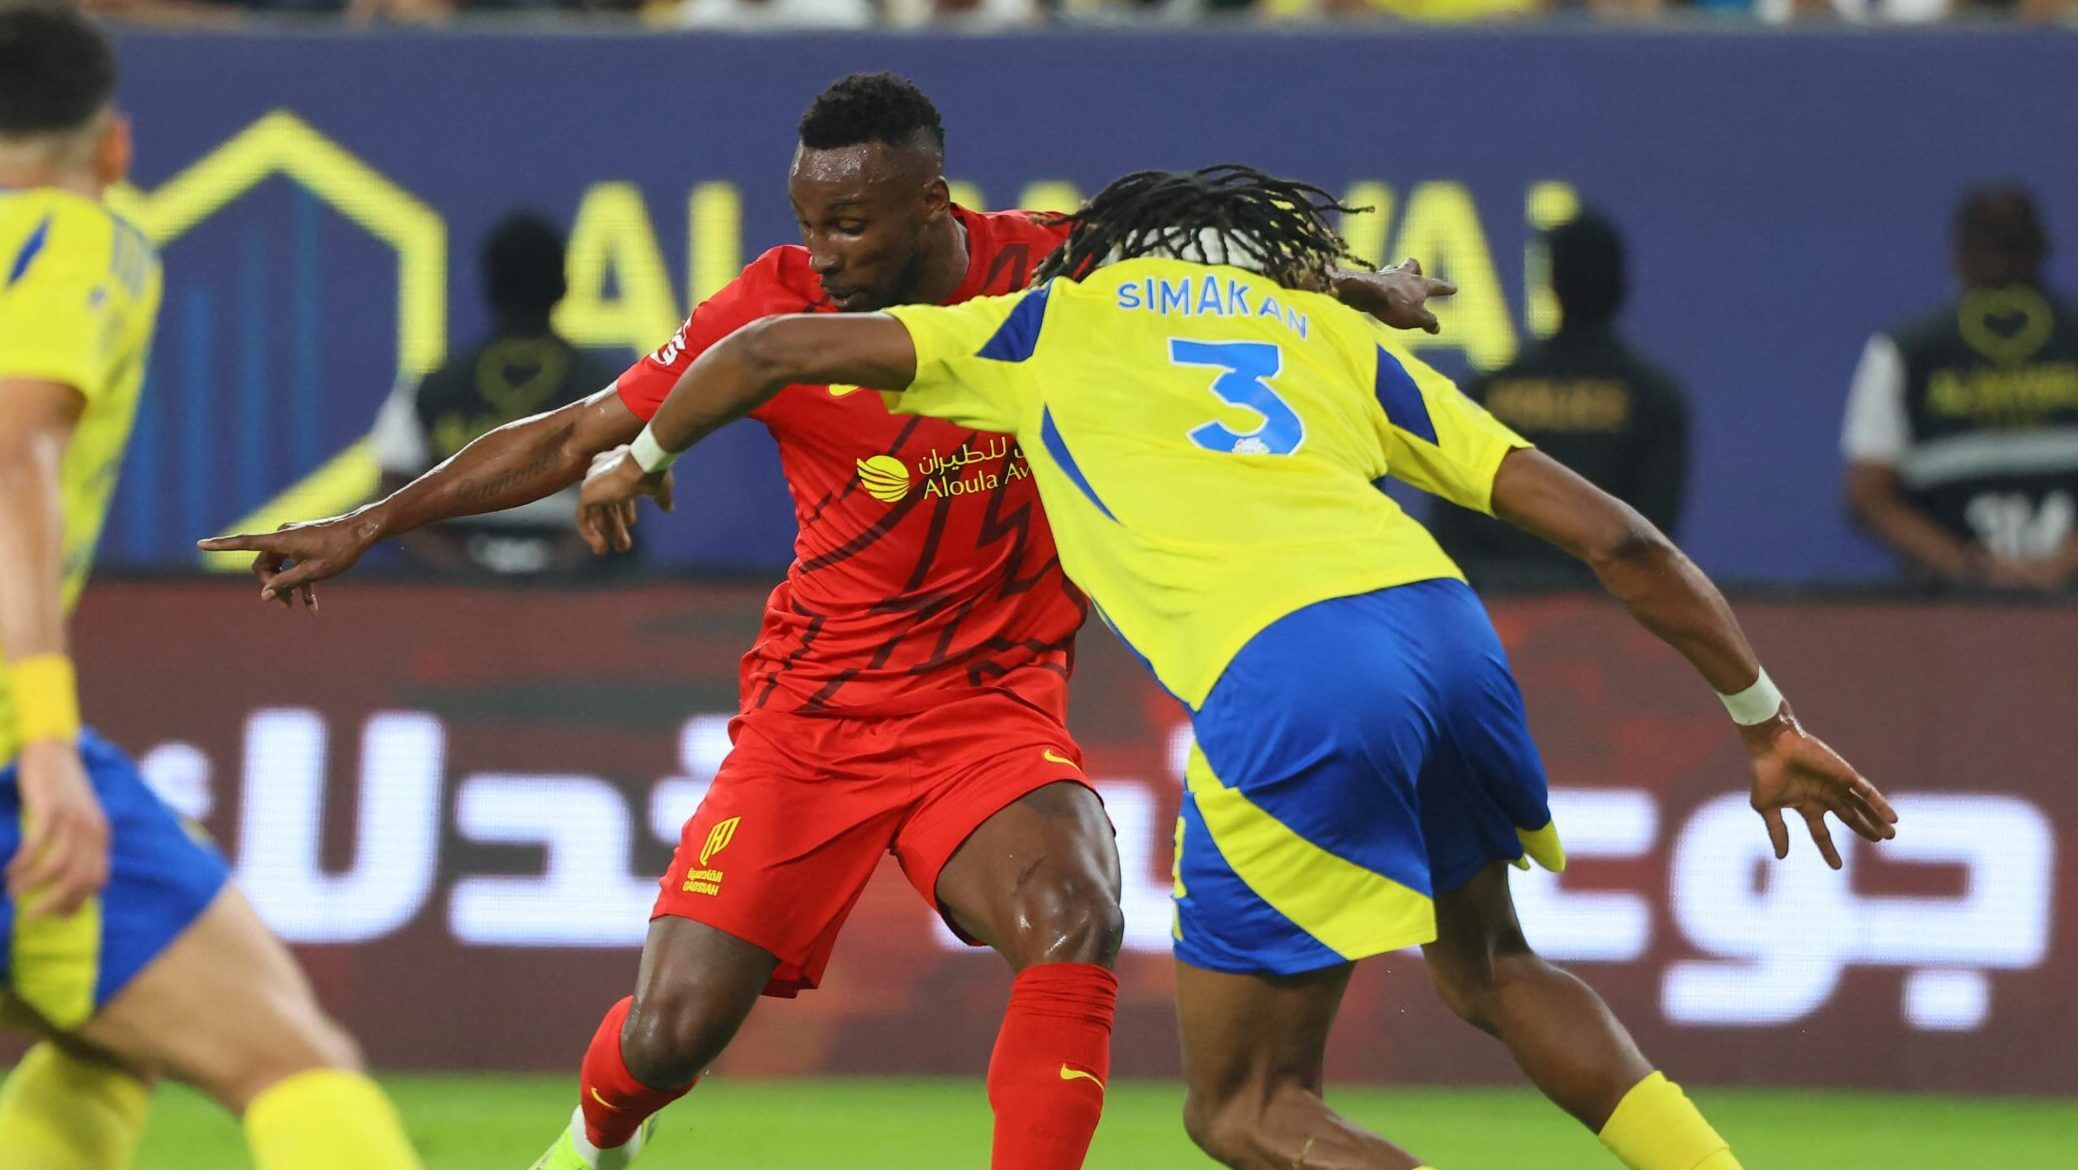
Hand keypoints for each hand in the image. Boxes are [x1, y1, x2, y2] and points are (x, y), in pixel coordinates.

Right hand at [7, 740, 109, 917]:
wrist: (53, 750)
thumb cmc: (61, 791)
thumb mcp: (79, 820)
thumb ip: (78, 846)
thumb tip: (64, 881)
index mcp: (101, 835)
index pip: (96, 879)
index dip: (77, 901)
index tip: (56, 915)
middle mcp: (92, 829)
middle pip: (78, 879)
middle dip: (53, 903)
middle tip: (30, 914)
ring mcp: (72, 818)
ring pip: (57, 866)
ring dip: (32, 885)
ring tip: (13, 892)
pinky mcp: (50, 809)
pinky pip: (37, 845)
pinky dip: (22, 863)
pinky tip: (9, 871)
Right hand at [195, 511, 380, 611]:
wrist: (363, 532)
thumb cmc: (340, 551)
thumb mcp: (314, 572)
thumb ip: (287, 584)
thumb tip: (264, 596)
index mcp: (282, 540)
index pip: (245, 542)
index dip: (222, 546)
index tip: (201, 544)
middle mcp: (283, 536)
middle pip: (264, 564)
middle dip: (270, 586)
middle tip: (285, 606)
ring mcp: (293, 539)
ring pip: (279, 567)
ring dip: (285, 587)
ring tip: (296, 608)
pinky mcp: (303, 544)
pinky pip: (294, 565)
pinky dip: (300, 583)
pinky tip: (311, 607)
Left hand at [577, 446, 673, 554]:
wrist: (644, 464)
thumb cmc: (654, 471)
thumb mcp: (661, 487)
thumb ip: (662, 498)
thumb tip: (669, 509)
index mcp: (618, 465)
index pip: (618, 490)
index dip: (625, 509)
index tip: (631, 523)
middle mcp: (602, 472)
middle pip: (608, 503)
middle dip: (617, 525)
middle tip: (625, 544)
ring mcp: (593, 483)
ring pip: (598, 512)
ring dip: (609, 532)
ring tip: (620, 549)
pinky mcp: (587, 494)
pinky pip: (583, 519)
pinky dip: (591, 534)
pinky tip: (602, 547)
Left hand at [1330, 257, 1457, 334]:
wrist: (1365, 293)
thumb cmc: (1394, 305)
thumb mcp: (1416, 318)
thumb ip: (1428, 322)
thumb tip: (1437, 328)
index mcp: (1419, 284)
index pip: (1437, 285)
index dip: (1446, 288)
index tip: (1453, 288)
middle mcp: (1404, 276)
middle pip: (1413, 265)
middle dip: (1417, 270)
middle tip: (1418, 276)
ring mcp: (1386, 275)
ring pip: (1394, 268)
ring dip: (1396, 273)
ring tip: (1395, 282)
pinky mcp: (1370, 280)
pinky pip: (1378, 278)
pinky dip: (1380, 282)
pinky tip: (1377, 290)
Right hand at [1741, 709, 1897, 868]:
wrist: (1772, 748)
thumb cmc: (1765, 774)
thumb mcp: (1767, 808)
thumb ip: (1777, 831)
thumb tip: (1782, 857)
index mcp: (1807, 806)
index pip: (1821, 833)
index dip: (1829, 850)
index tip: (1837, 867)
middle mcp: (1825, 797)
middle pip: (1850, 818)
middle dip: (1865, 829)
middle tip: (1881, 840)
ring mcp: (1836, 786)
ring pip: (1862, 806)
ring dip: (1876, 820)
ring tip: (1891, 835)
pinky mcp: (1845, 775)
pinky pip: (1867, 792)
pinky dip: (1880, 805)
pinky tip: (1892, 818)